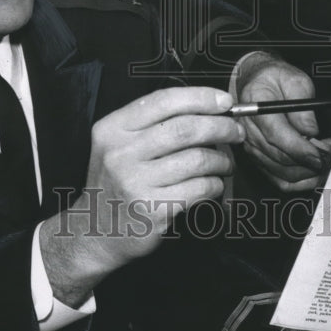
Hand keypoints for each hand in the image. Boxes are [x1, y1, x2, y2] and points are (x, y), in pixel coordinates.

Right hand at [40, 86, 243, 303]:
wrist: (94, 233)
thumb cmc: (117, 182)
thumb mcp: (119, 144)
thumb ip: (153, 124)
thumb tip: (208, 107)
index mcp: (113, 128)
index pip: (163, 100)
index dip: (200, 97)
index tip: (225, 101)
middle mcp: (120, 153)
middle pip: (185, 128)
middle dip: (220, 126)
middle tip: (236, 131)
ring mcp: (135, 183)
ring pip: (196, 159)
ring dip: (221, 159)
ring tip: (225, 163)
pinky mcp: (152, 210)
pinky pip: (198, 188)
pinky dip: (215, 184)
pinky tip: (214, 184)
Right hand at [237, 54, 323, 191]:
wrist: (257, 82)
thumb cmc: (275, 78)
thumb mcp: (294, 80)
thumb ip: (301, 103)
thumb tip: (311, 131)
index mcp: (254, 104)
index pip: (276, 134)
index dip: (300, 149)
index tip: (320, 156)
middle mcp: (248, 129)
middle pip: (279, 157)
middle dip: (309, 162)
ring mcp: (251, 146)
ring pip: (280, 171)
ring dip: (306, 173)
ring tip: (327, 163)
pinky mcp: (257, 157)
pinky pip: (277, 178)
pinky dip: (298, 181)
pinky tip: (313, 175)